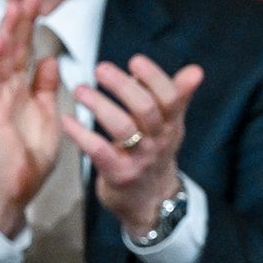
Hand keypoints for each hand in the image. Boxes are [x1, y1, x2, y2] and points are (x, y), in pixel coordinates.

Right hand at [0, 0, 62, 237]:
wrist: (16, 189)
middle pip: (11, 50)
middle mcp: (5, 92)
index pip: (24, 53)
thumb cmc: (30, 157)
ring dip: (4, 34)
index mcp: (20, 92)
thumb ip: (46, 88)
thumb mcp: (47, 115)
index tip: (40, 2)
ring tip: (12, 8)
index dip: (31, 27)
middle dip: (19, 21)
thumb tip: (49, 60)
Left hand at [62, 55, 202, 238]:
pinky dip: (81, 134)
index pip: (169, 96)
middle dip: (123, 86)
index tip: (134, 60)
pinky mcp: (118, 175)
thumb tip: (195, 70)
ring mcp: (138, 159)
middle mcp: (158, 140)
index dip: (154, 77)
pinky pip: (98, 151)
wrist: (148, 202)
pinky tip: (67, 120)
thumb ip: (178, 97)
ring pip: (122, 127)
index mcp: (171, 124)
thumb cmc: (153, 156)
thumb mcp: (170, 128)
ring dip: (99, 105)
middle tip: (100, 68)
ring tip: (79, 89)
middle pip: (145, 108)